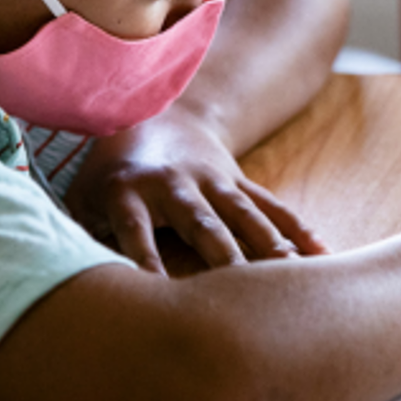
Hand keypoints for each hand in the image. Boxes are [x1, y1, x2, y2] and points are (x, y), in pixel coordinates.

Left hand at [63, 109, 329, 274]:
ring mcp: (213, 183)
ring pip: (245, 216)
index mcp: (130, 190)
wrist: (157, 111)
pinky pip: (273, 207)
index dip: (145, 259)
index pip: (136, 231)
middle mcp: (176, 186)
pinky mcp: (240, 183)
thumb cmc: (111, 171)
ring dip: (268, 246)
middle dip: (222, 256)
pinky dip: (297, 231)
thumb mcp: (84, 195)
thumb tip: (77, 283)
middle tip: (238, 287)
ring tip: (292, 275)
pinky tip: (323, 255)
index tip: (156, 290)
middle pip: (202, 224)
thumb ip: (83, 236)